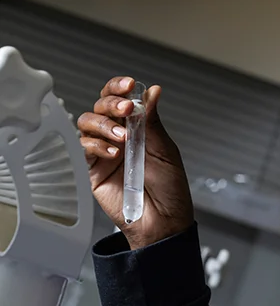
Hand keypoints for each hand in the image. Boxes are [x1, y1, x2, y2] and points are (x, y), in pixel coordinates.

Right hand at [78, 76, 193, 249]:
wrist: (163, 221)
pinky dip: (97, 146)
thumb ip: (153, 122)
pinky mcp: (93, 169)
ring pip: (88, 123)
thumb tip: (152, 92)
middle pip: (100, 107)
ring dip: (104, 125)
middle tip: (125, 111)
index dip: (120, 89)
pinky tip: (114, 153)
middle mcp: (119, 136)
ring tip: (123, 138)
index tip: (129, 85)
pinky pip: (85, 148)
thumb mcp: (165, 151)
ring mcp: (104, 152)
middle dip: (111, 104)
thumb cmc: (169, 189)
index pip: (122, 100)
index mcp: (138, 129)